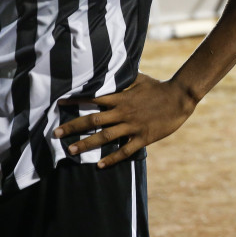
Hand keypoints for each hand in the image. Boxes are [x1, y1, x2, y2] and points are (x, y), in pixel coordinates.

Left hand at [54, 73, 195, 168]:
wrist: (179, 98)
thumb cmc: (158, 87)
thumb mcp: (139, 79)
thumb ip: (122, 79)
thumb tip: (109, 71)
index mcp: (121, 98)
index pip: (93, 99)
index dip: (75, 101)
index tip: (59, 104)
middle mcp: (123, 112)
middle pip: (93, 120)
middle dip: (73, 127)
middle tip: (56, 134)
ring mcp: (132, 126)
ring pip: (105, 137)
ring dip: (86, 144)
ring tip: (71, 151)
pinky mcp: (143, 137)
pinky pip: (124, 150)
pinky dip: (111, 158)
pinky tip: (99, 165)